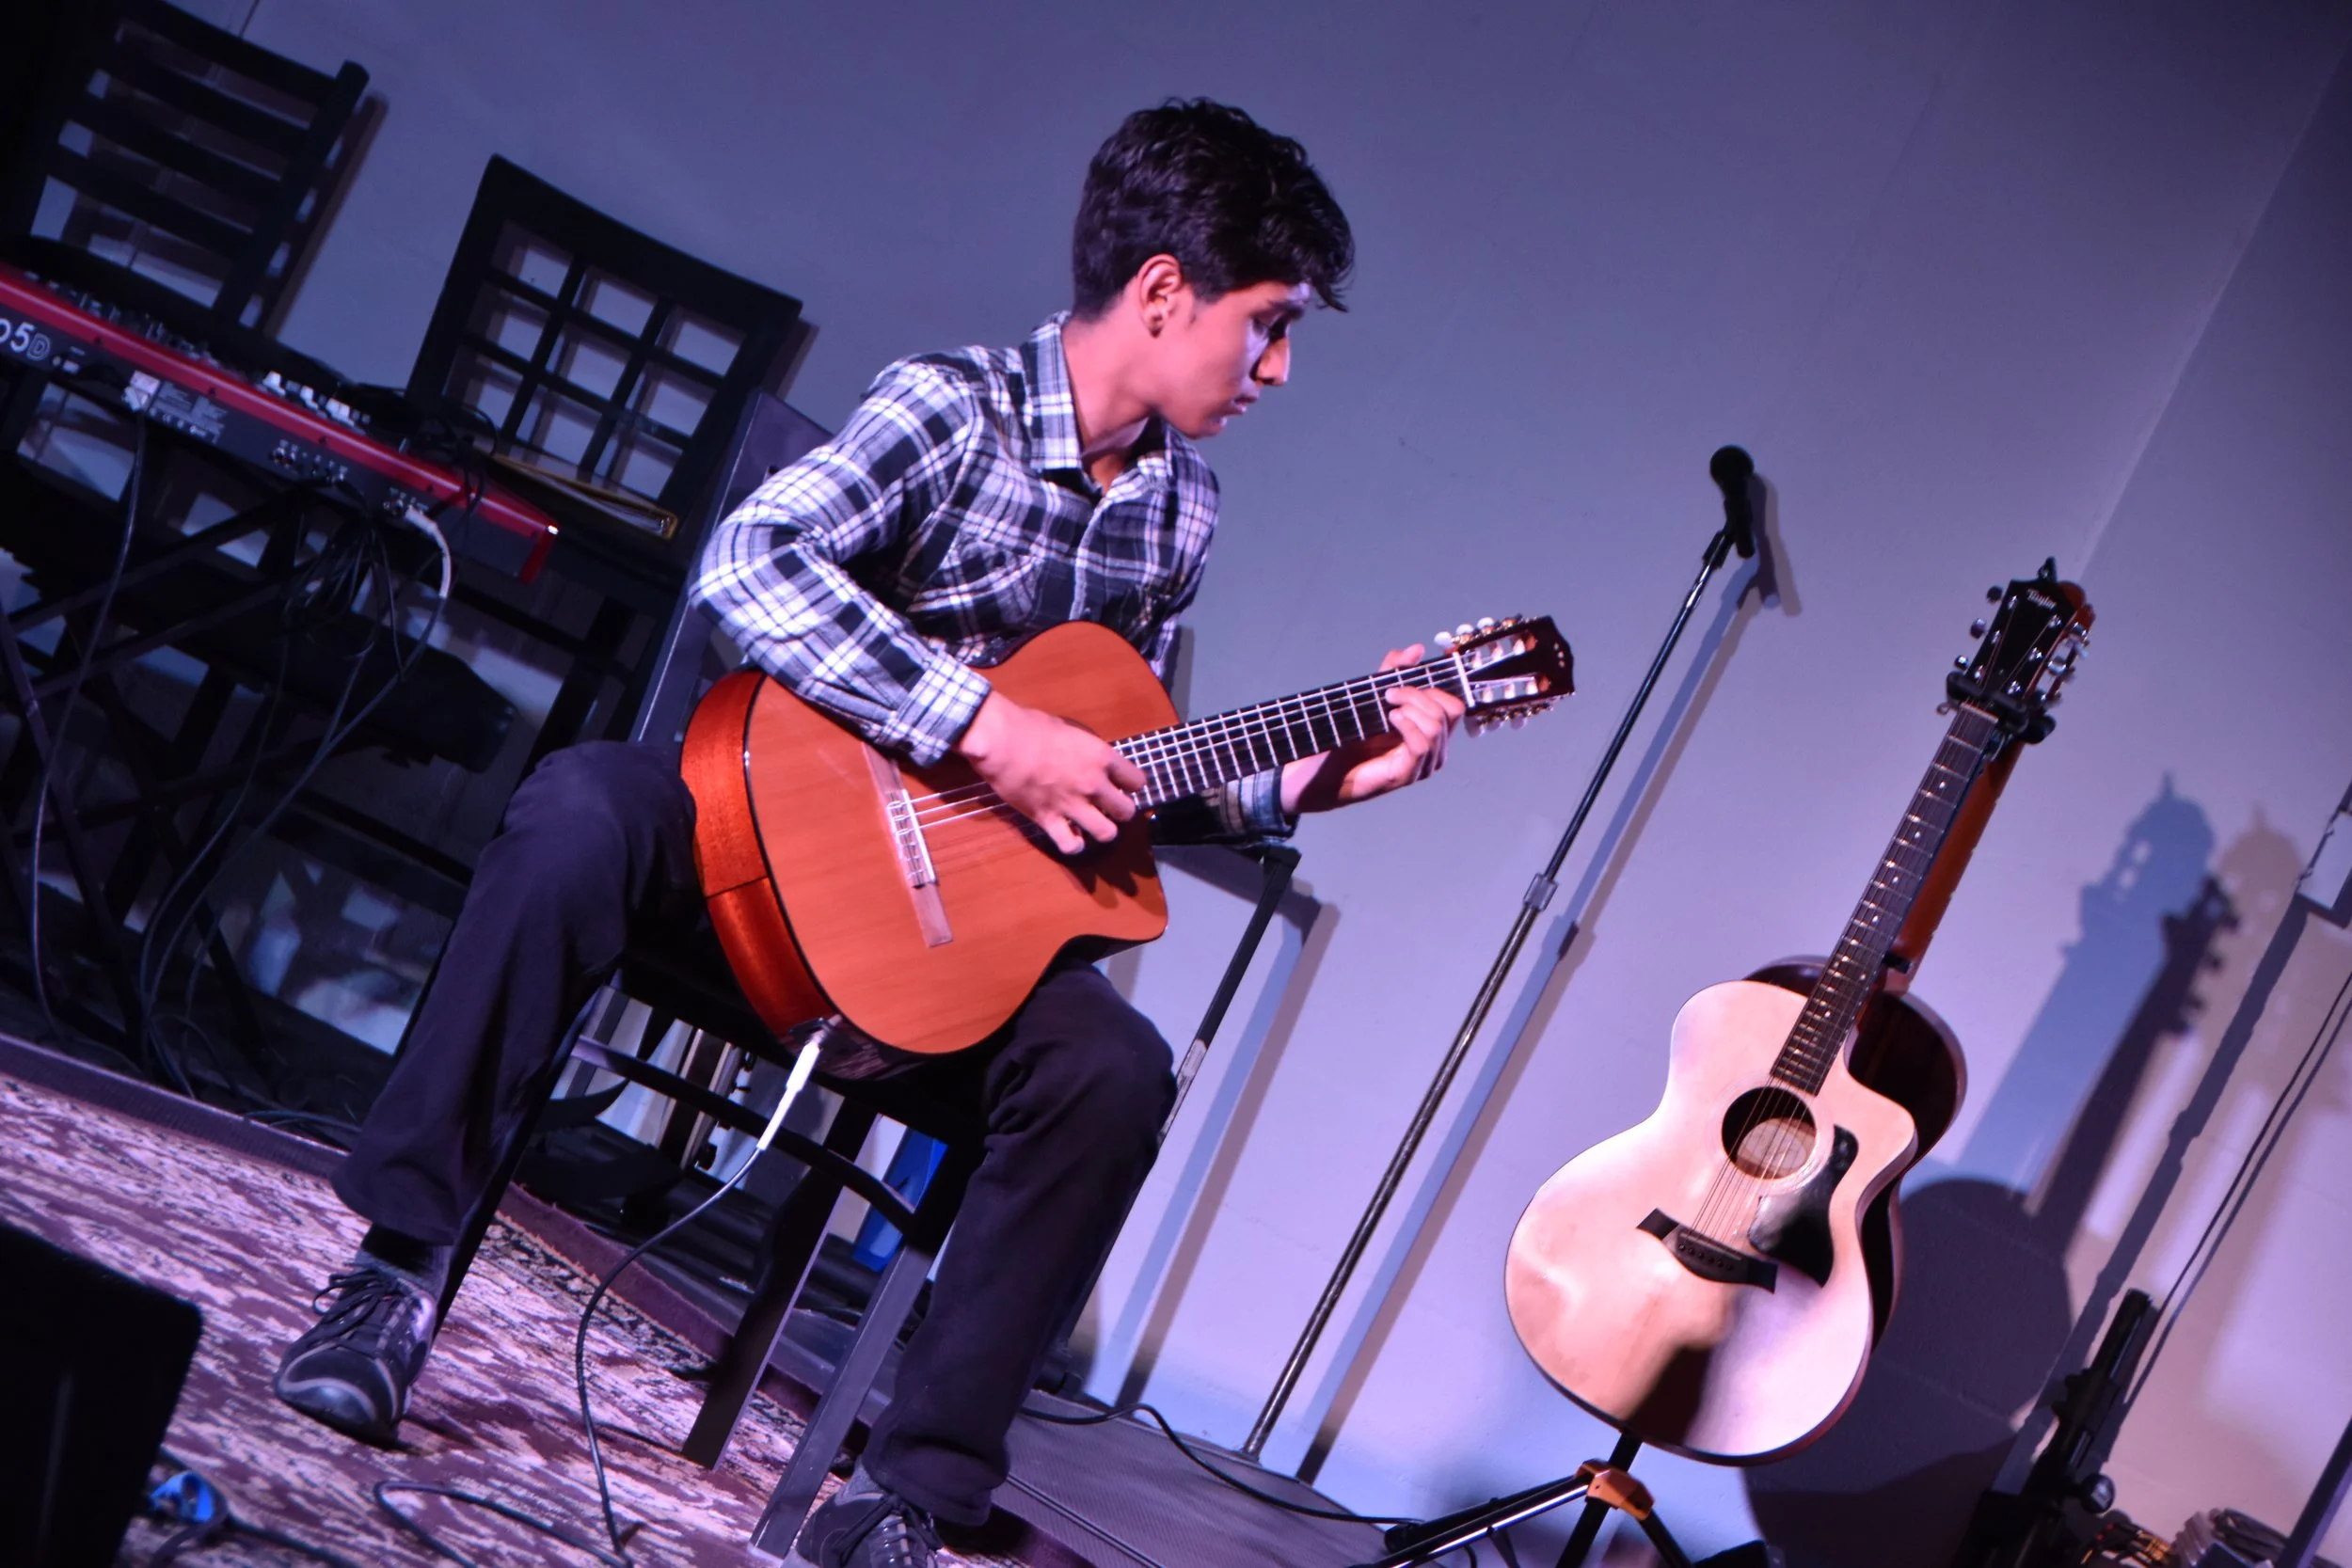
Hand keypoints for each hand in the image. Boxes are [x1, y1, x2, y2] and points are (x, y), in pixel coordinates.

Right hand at [955, 690, 1144, 854]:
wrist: (1001, 742)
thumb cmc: (1031, 726)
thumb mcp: (1068, 730)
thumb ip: (1083, 750)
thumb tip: (1085, 757)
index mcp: (1101, 757)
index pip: (1136, 781)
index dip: (1131, 785)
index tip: (1122, 785)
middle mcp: (1093, 785)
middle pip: (1127, 811)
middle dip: (1120, 811)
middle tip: (1107, 807)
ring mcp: (1072, 805)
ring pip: (1106, 833)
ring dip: (1102, 830)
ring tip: (1092, 824)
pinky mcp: (1049, 820)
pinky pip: (1071, 845)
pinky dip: (1073, 845)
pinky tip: (1069, 836)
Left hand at [1280, 644, 1465, 813]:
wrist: (1329, 767)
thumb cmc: (1354, 736)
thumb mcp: (1374, 693)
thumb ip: (1394, 671)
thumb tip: (1416, 649)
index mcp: (1433, 731)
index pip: (1454, 705)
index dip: (1440, 685)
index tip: (1414, 673)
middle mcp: (1435, 748)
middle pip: (1448, 712)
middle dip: (1419, 694)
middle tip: (1391, 693)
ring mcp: (1424, 764)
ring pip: (1436, 726)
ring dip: (1411, 708)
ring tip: (1388, 707)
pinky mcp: (1408, 774)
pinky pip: (1421, 745)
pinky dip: (1407, 726)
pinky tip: (1391, 719)